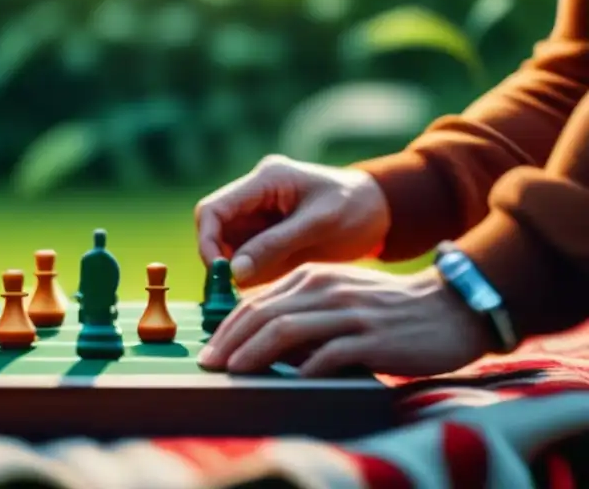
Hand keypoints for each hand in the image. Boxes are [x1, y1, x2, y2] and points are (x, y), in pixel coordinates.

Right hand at [195, 155, 390, 286]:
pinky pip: (246, 260)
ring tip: (252, 295)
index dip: (206, 241)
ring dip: (233, 273)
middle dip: (218, 261)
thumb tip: (234, 271)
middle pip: (214, 230)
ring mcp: (260, 219)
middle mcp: (254, 198)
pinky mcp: (269, 238)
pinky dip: (249, 279)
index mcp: (264, 181)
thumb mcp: (319, 224)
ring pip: (226, 248)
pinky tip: (265, 293)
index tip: (220, 273)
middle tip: (232, 293)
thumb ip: (275, 244)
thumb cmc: (357, 208)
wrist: (383, 212)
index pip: (213, 209)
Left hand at [197, 263, 495, 376]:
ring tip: (235, 374)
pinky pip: (328, 354)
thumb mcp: (338, 295)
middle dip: (230, 341)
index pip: (256, 301)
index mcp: (312, 277)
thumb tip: (264, 343)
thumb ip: (302, 309)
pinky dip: (303, 370)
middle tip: (211, 365)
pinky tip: (289, 383)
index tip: (211, 351)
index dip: (228, 328)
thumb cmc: (387, 309)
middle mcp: (325, 288)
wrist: (449, 307)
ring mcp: (348, 311)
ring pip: (285, 330)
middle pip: (262, 313)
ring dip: (253, 353)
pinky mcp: (371, 337)